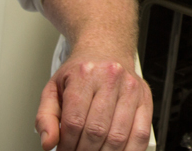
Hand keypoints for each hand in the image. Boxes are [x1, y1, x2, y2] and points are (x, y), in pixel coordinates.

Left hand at [35, 51, 152, 150]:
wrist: (105, 49)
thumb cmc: (80, 72)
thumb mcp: (53, 89)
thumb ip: (45, 117)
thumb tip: (48, 142)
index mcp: (84, 74)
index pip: (74, 121)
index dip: (67, 145)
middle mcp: (110, 78)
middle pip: (96, 130)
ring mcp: (131, 88)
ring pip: (118, 136)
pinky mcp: (146, 99)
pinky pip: (141, 134)